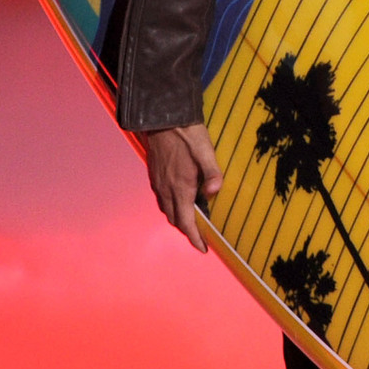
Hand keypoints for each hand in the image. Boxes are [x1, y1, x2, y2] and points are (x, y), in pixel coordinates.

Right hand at [145, 123, 222, 251]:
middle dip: (187, 231)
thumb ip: (212, 173)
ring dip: (178, 220)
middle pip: (175, 219)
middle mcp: (166, 189)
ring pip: (166, 210)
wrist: (160, 119)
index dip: (194, 237)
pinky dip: (171, 208)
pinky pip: (161, 200)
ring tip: (191, 224)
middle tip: (200, 238)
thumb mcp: (206, 151)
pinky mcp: (154, 176)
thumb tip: (214, 193)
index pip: (185, 221)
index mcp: (180, 186)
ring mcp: (158, 183)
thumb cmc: (187, 134)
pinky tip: (179, 202)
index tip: (202, 248)